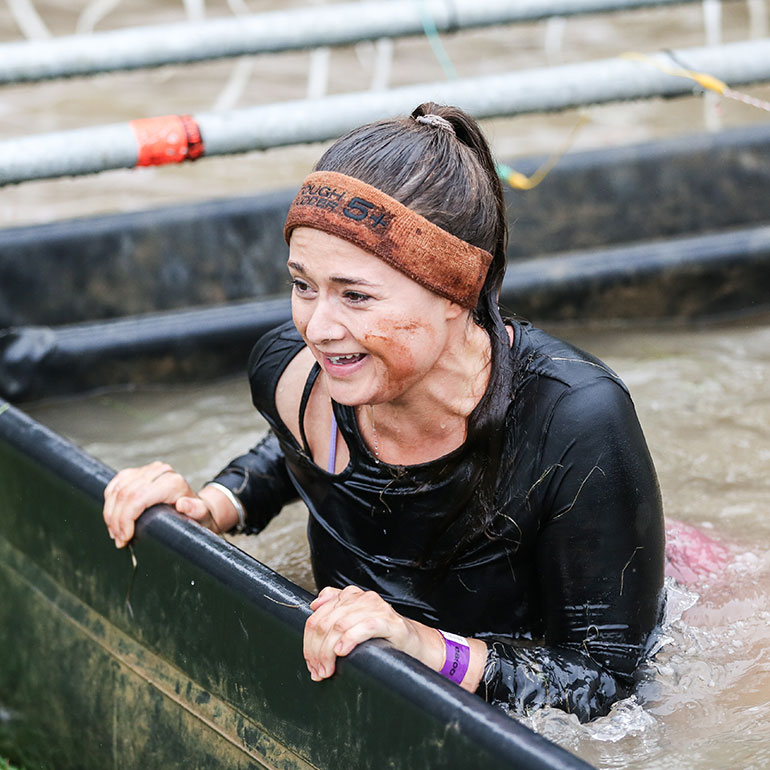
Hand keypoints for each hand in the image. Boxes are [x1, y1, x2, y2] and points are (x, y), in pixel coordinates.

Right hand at [103, 461, 215, 547]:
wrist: (197, 507)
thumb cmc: (199, 515)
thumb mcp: (201, 516)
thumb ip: (196, 510)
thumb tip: (183, 504)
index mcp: (172, 482)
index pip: (138, 498)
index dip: (125, 519)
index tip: (125, 538)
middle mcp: (160, 472)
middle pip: (125, 494)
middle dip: (117, 520)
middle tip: (119, 540)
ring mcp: (148, 470)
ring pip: (118, 489)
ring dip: (111, 513)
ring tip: (115, 533)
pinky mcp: (139, 472)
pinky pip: (116, 483)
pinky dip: (110, 501)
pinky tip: (111, 516)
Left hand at [303, 585, 441, 681]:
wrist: (412, 642)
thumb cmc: (381, 635)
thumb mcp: (354, 620)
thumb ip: (334, 610)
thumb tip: (314, 605)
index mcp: (350, 596)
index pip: (317, 616)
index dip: (308, 642)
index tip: (310, 662)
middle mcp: (361, 598)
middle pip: (325, 622)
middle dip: (316, 651)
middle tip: (317, 671)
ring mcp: (376, 608)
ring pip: (339, 626)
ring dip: (328, 652)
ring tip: (328, 670)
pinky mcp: (389, 621)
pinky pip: (364, 627)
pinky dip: (349, 640)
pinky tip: (342, 652)